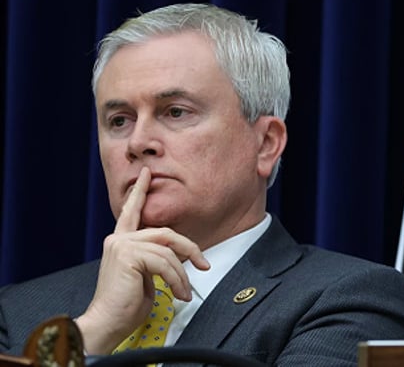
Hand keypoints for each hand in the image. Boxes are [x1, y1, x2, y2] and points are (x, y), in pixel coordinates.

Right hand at [74, 167, 209, 354]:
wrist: (107, 324)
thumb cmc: (124, 306)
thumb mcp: (144, 277)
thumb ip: (154, 260)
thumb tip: (175, 258)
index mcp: (120, 242)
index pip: (132, 212)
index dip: (140, 191)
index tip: (146, 173)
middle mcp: (119, 240)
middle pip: (166, 233)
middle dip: (189, 248)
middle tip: (204, 265)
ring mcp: (122, 246)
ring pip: (168, 251)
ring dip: (182, 275)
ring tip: (184, 292)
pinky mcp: (128, 255)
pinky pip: (165, 263)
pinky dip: (177, 280)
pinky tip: (178, 294)